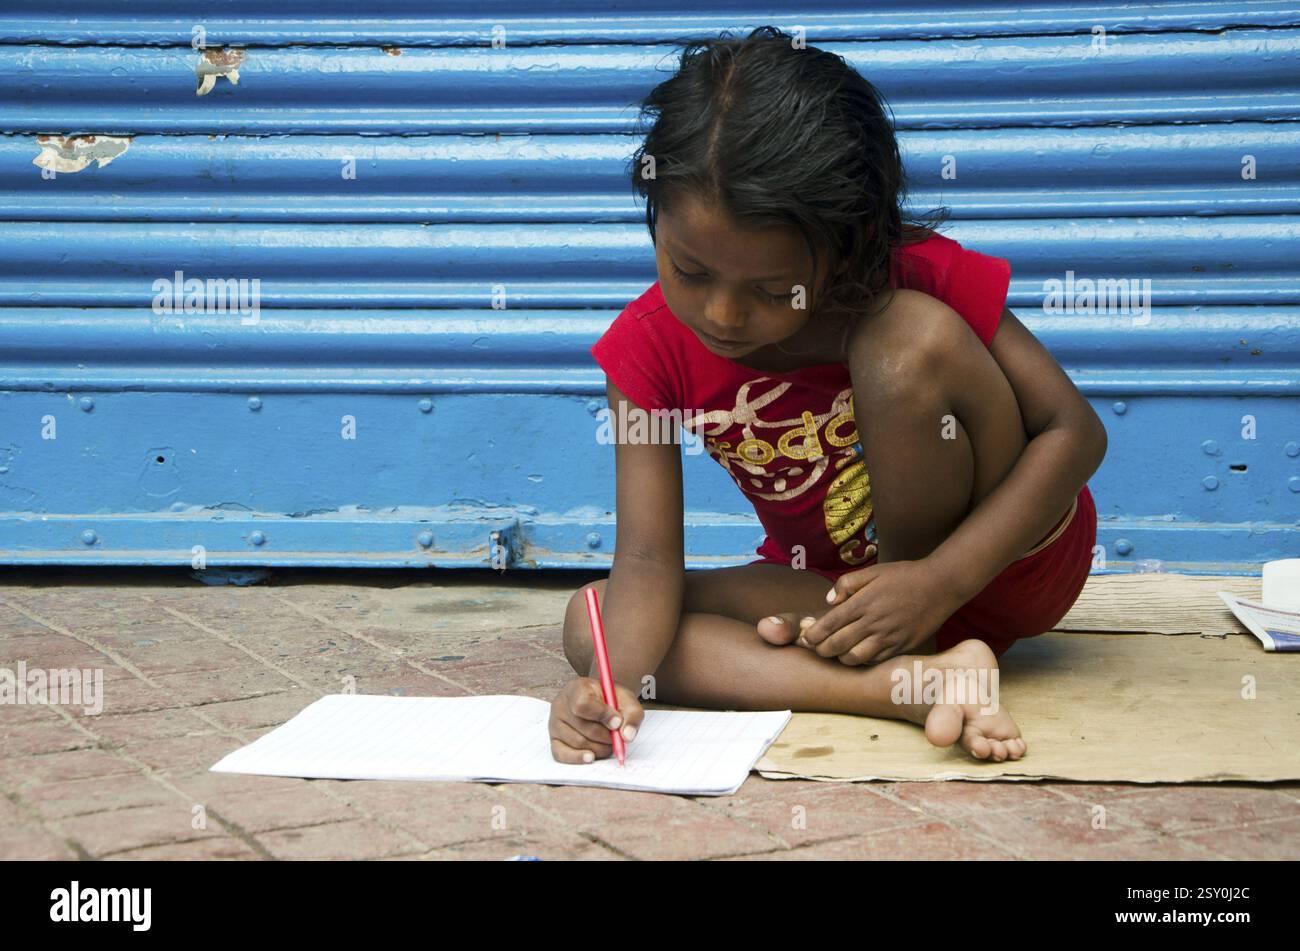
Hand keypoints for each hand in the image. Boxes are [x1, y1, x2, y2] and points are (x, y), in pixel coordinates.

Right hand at [548, 677, 643, 763]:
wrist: (601, 702)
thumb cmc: (611, 700)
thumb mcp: (626, 700)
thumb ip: (632, 715)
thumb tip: (627, 736)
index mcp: (577, 688)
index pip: (583, 704)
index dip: (602, 715)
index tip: (617, 722)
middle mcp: (561, 705)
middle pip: (583, 727)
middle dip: (605, 736)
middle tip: (617, 737)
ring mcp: (555, 723)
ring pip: (577, 742)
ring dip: (599, 748)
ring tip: (609, 743)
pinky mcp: (554, 740)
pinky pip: (561, 754)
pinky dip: (578, 758)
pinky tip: (591, 758)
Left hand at [797, 560, 958, 665]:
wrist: (941, 585)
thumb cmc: (905, 576)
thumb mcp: (873, 572)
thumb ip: (847, 584)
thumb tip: (829, 601)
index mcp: (863, 603)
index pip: (829, 624)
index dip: (813, 635)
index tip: (805, 638)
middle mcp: (874, 622)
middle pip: (837, 645)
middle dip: (822, 650)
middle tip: (817, 649)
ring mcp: (889, 637)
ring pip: (855, 658)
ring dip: (841, 658)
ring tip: (838, 653)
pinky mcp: (902, 646)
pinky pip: (876, 660)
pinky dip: (863, 661)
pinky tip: (859, 654)